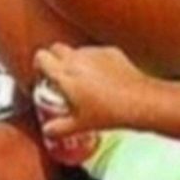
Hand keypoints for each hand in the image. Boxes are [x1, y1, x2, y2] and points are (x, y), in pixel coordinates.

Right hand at [34, 44, 150, 137]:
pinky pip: (96, 52)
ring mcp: (95, 53)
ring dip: (75, 60)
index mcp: (64, 74)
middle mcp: (77, 59)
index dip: (39, 65)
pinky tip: (102, 78)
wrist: (140, 102)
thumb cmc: (109, 112)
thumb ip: (58, 128)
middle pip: (56, 48)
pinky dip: (94, 61)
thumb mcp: (79, 125)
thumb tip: (48, 131)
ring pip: (77, 49)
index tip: (42, 75)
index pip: (41, 57)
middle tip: (59, 77)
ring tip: (83, 80)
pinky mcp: (111, 51)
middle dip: (54, 59)